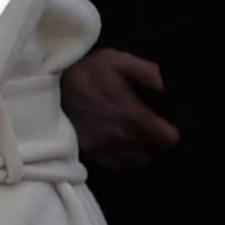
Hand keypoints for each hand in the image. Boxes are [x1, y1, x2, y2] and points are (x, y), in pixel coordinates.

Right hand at [58, 49, 177, 171]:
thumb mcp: (118, 60)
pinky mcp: (93, 152)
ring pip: (138, 161)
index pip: (166, 139)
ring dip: (142, 151)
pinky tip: (122, 145)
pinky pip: (119, 164)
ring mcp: (106, 147)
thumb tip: (165, 86)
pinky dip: (125, 158)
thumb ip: (146, 71)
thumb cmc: (89, 71)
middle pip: (155, 152)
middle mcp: (122, 136)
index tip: (168, 126)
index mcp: (132, 114)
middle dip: (158, 143)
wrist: (53, 85)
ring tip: (139, 140)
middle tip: (154, 132)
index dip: (171, 133)